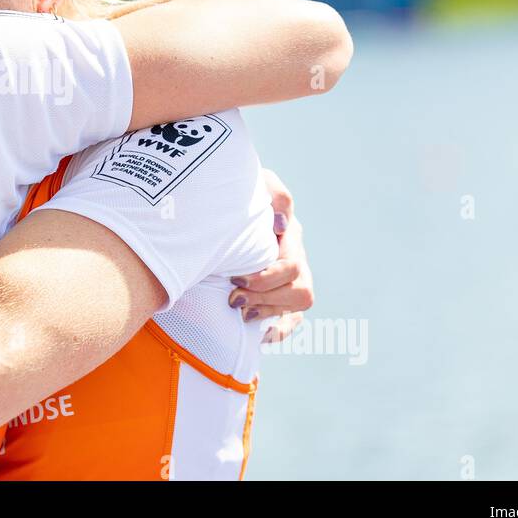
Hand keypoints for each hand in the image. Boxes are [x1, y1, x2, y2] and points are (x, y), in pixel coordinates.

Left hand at [227, 167, 313, 343]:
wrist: (217, 211)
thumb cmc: (235, 196)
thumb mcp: (254, 184)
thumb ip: (273, 193)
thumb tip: (281, 225)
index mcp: (290, 235)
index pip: (291, 265)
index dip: (266, 278)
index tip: (235, 278)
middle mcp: (297, 258)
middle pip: (300, 290)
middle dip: (266, 297)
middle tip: (233, 298)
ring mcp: (293, 278)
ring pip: (299, 305)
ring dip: (269, 311)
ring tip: (240, 310)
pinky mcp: (284, 296)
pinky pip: (293, 321)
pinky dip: (278, 330)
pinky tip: (259, 333)